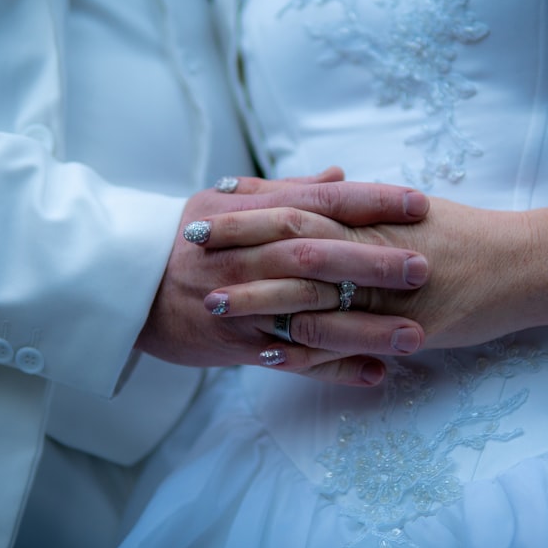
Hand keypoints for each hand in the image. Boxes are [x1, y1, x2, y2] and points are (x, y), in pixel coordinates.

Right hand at [134, 168, 430, 385]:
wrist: (124, 287)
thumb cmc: (182, 238)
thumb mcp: (223, 201)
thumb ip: (285, 190)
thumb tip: (340, 173)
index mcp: (249, 212)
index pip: (318, 201)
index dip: (369, 201)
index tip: (418, 203)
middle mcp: (247, 254)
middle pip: (316, 255)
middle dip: (372, 261)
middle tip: (424, 268)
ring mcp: (240, 302)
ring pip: (307, 313)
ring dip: (363, 327)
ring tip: (415, 335)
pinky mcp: (235, 345)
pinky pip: (289, 359)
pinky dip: (332, 369)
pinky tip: (375, 374)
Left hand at [199, 197, 547, 349]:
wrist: (523, 264)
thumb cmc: (466, 236)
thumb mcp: (410, 212)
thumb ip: (362, 205)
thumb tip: (323, 187)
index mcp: (371, 212)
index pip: (301, 200)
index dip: (252, 202)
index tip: (211, 198)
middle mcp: (372, 242)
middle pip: (291, 238)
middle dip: (237, 241)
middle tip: (190, 244)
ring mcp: (385, 285)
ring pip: (308, 291)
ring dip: (256, 298)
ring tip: (212, 304)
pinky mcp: (402, 325)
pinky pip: (345, 339)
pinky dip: (302, 347)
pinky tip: (267, 354)